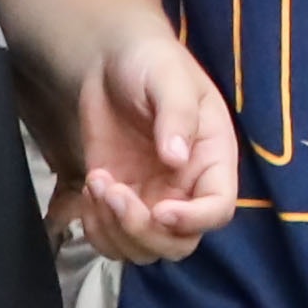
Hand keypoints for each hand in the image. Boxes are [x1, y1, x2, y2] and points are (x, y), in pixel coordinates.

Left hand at [54, 22, 238, 263]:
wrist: (110, 59)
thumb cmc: (151, 61)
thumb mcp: (168, 77)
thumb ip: (176, 114)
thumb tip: (177, 158)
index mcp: (212, 161)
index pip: (218, 210)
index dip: (192, 220)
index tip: (159, 210)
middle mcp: (186, 188)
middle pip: (178, 242)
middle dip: (143, 230)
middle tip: (114, 191)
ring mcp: (152, 197)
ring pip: (143, 248)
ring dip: (114, 230)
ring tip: (98, 183)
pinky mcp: (119, 199)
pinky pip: (112, 238)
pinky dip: (96, 229)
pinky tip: (89, 190)